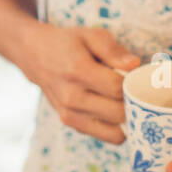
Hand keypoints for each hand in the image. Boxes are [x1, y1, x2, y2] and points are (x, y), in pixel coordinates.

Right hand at [21, 24, 141, 143]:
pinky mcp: (71, 123)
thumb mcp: (90, 35)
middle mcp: (72, 97)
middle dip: (132, 102)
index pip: (117, 88)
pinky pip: (106, 136)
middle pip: (118, 112)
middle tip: (134, 89)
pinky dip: (115, 126)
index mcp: (77, 71)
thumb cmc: (67, 43)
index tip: (135, 76)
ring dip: (126, 119)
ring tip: (124, 101)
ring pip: (115, 132)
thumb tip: (135, 65)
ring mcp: (70, 114)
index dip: (133, 83)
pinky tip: (112, 108)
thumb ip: (113, 50)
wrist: (35, 55)